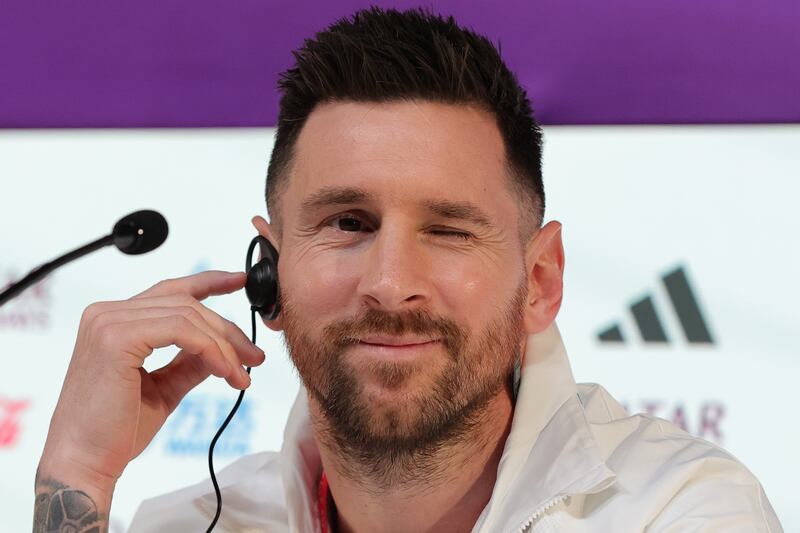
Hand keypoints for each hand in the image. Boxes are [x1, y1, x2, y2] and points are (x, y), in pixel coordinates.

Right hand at [37, 270, 264, 489]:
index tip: (240, 281)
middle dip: (228, 330)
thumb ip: (190, 362)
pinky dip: (211, 350)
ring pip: (188, 316)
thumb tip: (222, 349)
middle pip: (186, 304)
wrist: (85, 464)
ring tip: (241, 375)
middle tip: (256, 357)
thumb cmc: (116, 432)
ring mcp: (108, 322)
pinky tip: (225, 372)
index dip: (208, 282)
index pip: (169, 291)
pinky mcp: (116, 338)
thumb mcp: (164, 388)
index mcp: (113, 321)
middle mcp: (106, 314)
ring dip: (224, 346)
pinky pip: (181, 331)